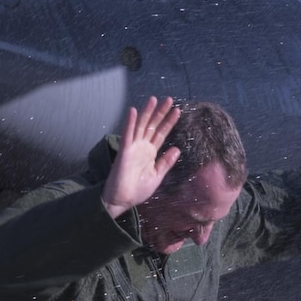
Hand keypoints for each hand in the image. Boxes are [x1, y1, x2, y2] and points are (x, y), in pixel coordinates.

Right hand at [103, 97, 181, 216]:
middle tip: (169, 99)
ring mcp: (132, 148)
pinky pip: (127, 135)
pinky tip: (133, 111)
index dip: (169, 122)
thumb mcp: (157, 176)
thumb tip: (177, 148)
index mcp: (149, 152)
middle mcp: (141, 147)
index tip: (177, 111)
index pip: (161, 133)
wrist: (123, 201)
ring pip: (141, 126)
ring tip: (154, 100)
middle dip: (160, 113)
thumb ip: (166, 162)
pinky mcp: (124, 152)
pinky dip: (130, 123)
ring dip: (147, 112)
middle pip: (152, 126)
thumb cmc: (137, 190)